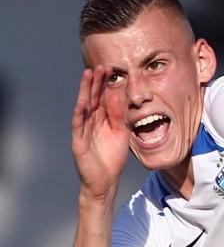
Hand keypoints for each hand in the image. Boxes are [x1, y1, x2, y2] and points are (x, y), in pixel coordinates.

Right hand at [71, 65, 129, 202]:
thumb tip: (119, 94)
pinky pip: (78, 125)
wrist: (105, 181)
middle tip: (101, 66)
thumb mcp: (121, 132)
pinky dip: (80, 114)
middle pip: (93, 97)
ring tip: (88, 75)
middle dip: (96, 81)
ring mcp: (83, 129)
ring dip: (86, 91)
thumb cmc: (112, 157)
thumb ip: (120, 115)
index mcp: (101, 118)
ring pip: (84, 106)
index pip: (102, 97)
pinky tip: (82, 103)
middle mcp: (91, 120)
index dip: (106, 83)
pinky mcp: (78, 141)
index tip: (112, 68)